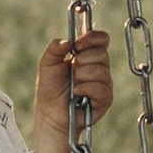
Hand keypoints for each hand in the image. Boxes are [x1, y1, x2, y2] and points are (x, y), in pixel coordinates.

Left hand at [29, 28, 113, 152]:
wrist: (50, 114)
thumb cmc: (50, 89)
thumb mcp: (47, 65)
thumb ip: (54, 49)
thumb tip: (68, 41)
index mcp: (87, 55)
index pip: (101, 38)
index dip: (92, 38)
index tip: (77, 46)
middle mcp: (99, 67)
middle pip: (102, 53)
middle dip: (83, 60)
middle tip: (71, 69)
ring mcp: (104, 83)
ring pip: (102, 71)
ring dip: (82, 76)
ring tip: (72, 85)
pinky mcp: (105, 99)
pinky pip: (102, 89)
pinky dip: (87, 89)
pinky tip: (77, 93)